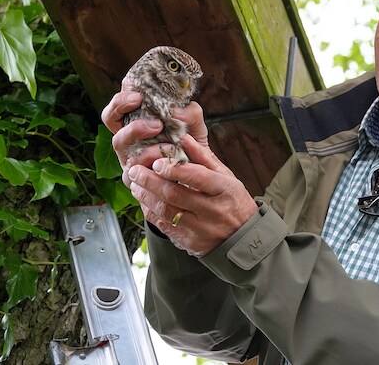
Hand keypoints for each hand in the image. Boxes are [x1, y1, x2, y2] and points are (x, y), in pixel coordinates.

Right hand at [100, 78, 208, 176]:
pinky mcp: (132, 176)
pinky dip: (150, 155)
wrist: (197, 179)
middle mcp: (128, 136)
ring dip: (136, 129)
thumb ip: (190, 113)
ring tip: (159, 128)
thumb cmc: (191, 148)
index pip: (122, 100)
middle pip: (109, 117)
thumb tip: (175, 111)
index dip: (124, 92)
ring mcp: (127, 156)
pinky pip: (132, 164)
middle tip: (139, 101)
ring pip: (118, 140)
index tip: (138, 91)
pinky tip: (168, 152)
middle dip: (120, 106)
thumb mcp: (195, 126)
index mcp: (138, 119)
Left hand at [101, 80, 255, 255]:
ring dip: (146, 196)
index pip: (196, 176)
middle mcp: (213, 210)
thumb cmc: (233, 201)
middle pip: (175, 194)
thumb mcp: (226, 176)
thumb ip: (203, 157)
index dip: (173, 168)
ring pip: (166, 211)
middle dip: (150, 181)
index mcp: (225, 189)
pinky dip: (151, 212)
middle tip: (134, 170)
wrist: (244, 238)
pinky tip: (145, 201)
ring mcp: (201, 229)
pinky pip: (165, 226)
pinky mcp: (190, 242)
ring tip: (135, 184)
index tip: (157, 162)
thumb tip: (183, 138)